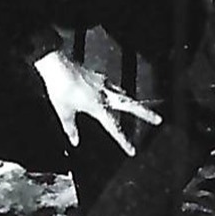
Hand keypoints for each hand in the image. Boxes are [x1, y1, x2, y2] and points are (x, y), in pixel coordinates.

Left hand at [33, 49, 160, 153]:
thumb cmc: (60, 89)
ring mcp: (102, 82)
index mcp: (97, 106)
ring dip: (130, 102)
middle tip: (158, 120)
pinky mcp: (97, 75)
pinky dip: (115, 91)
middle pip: (130, 106)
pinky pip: (111, 85)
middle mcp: (104, 94)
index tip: (133, 150)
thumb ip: (70, 128)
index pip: (113, 127)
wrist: (56, 65)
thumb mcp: (63, 112)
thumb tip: (75, 141)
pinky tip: (110, 92)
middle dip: (145, 114)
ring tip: (136, 107)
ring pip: (122, 94)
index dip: (123, 140)